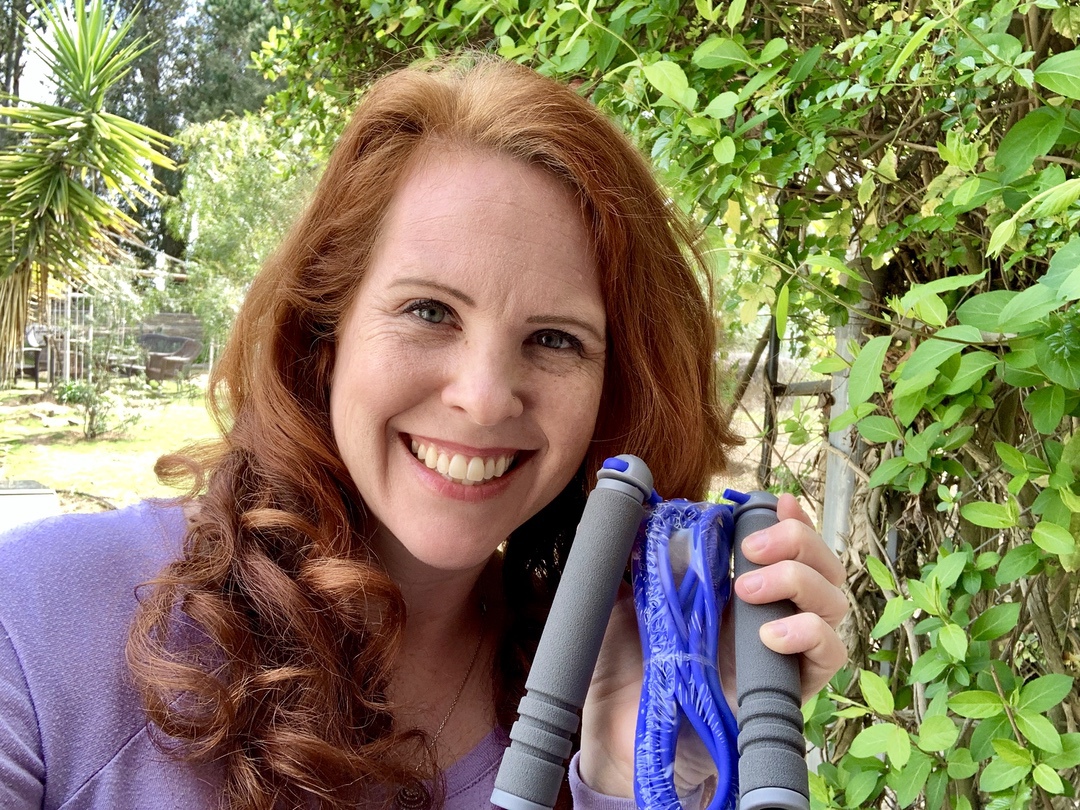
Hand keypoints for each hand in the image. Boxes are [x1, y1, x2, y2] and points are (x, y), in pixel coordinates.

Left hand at [578, 493, 847, 797]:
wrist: (618, 735)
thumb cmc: (623, 670)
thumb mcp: (623, 602)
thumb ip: (639, 559)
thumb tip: (642, 509)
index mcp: (737, 589)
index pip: (786, 544)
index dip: (790, 519)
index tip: (772, 501)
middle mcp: (769, 615)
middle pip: (820, 565)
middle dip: (797, 540)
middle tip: (751, 547)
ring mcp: (783, 652)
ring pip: (833, 602)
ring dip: (798, 581)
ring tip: (747, 590)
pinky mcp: (790, 690)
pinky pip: (829, 655)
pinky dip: (808, 635)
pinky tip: (770, 636)